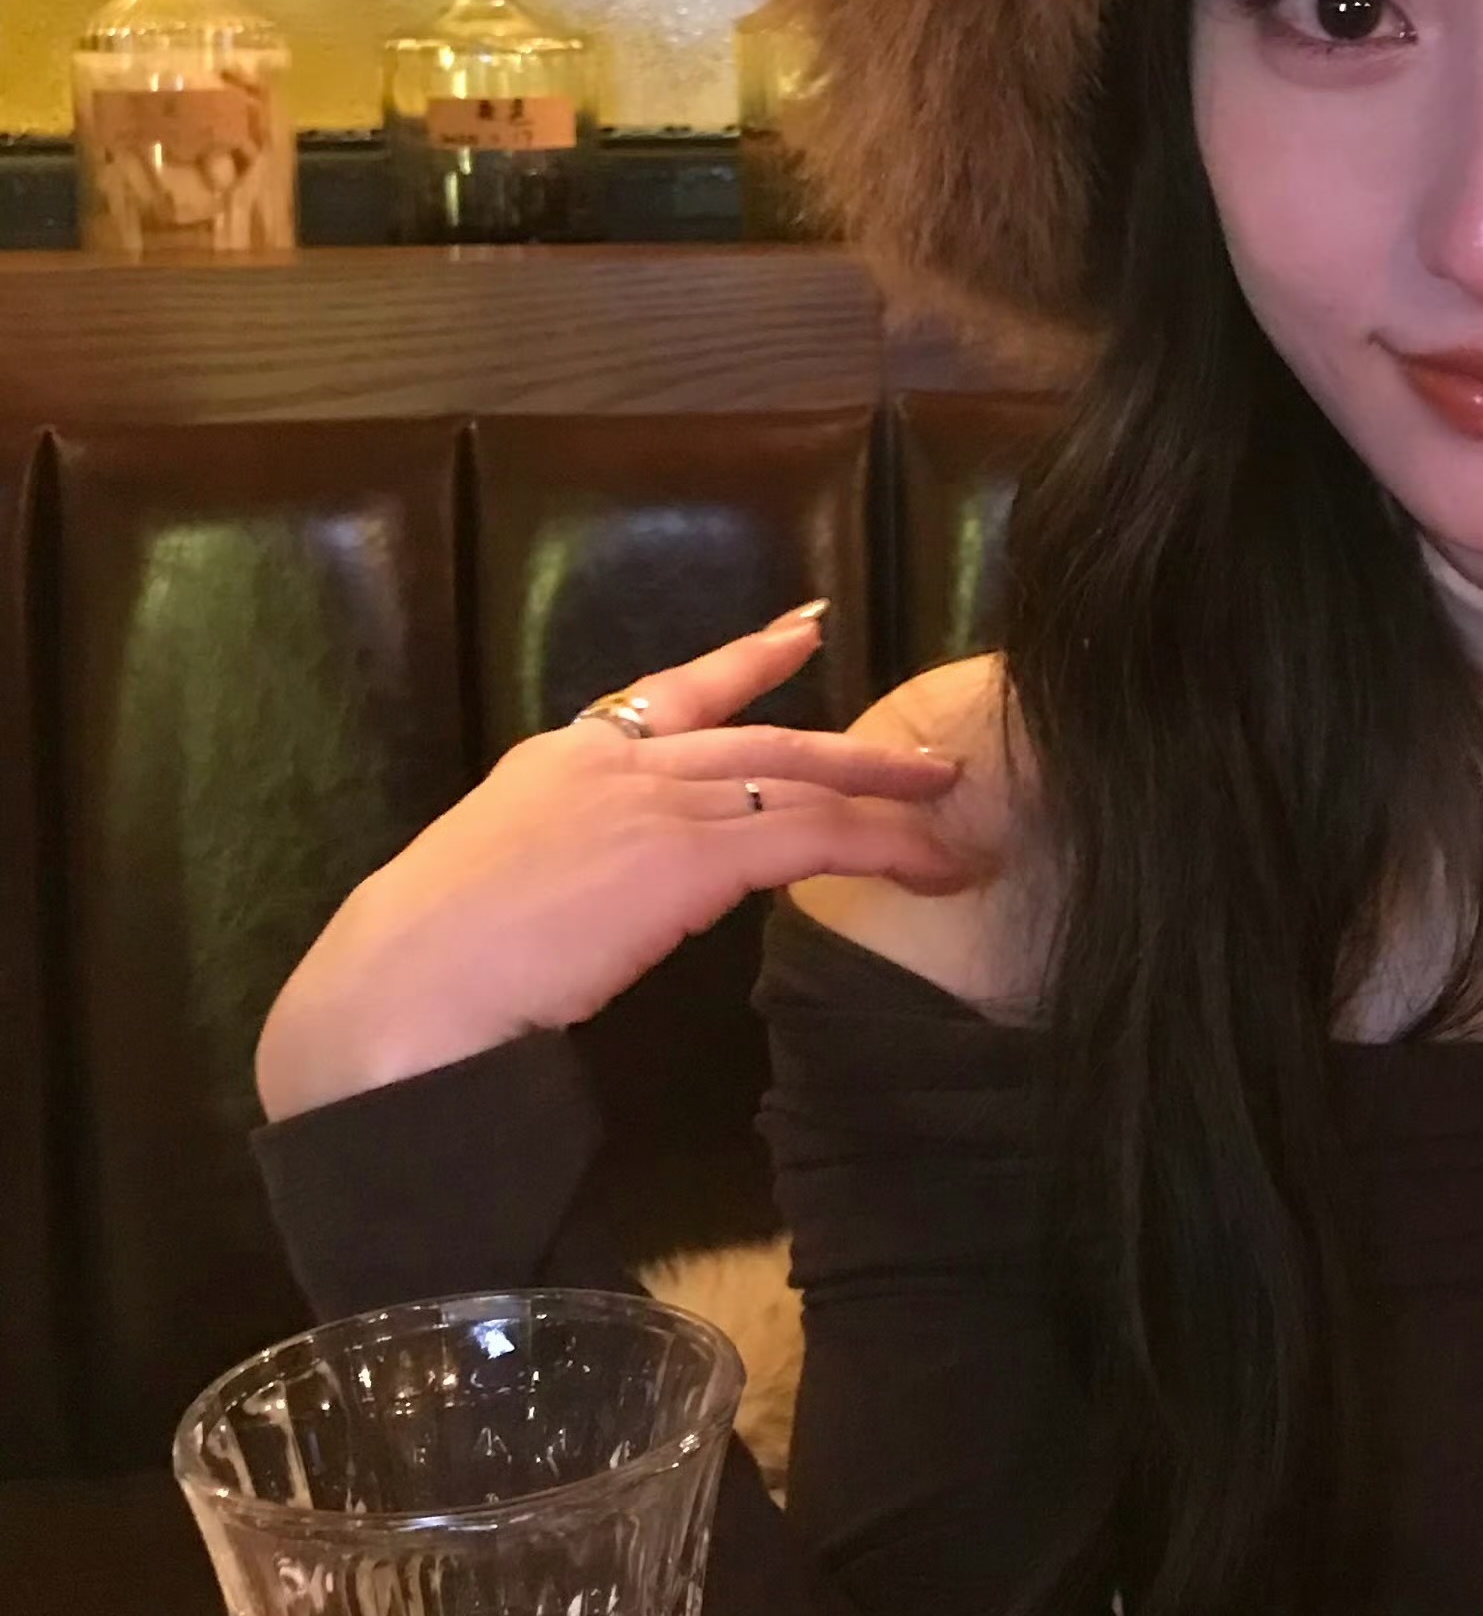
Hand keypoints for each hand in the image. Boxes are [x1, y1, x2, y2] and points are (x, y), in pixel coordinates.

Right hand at [255, 607, 984, 1117]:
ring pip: (798, 783)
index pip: (667, 695)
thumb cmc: (424, 966)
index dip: (742, 662)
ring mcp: (653, 803)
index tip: (802, 629)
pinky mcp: (688, 855)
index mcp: (558, 763)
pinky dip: (878, 848)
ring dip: (882, 801)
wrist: (403, 986)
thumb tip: (604, 896)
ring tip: (947, 812)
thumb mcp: (490, 883)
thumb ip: (561, 866)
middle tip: (920, 751)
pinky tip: (924, 863)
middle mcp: (614, 765)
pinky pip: (809, 839)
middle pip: (758, 737)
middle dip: (847, 746)